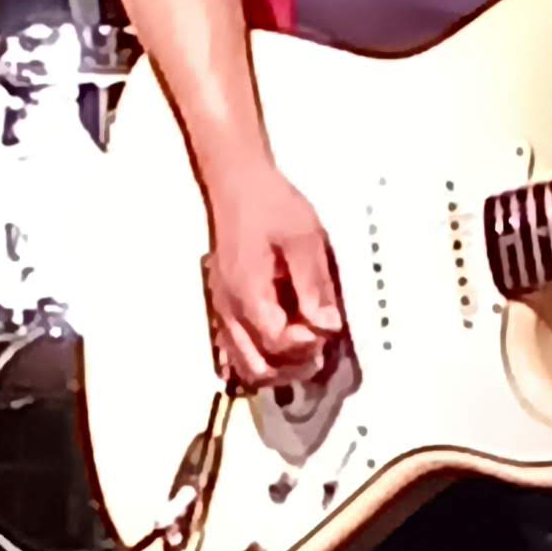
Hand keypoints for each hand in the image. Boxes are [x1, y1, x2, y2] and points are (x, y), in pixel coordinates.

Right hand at [199, 156, 343, 387]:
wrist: (237, 184)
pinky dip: (256, 359)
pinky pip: (232, 350)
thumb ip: (315, 285)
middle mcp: (229, 309)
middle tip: (320, 347)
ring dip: (277, 367)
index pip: (277, 342)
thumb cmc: (273, 206)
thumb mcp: (305, 238)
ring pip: (244, 365)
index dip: (308, 343)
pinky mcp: (223, 306)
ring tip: (305, 350)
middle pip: (258, 367)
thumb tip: (329, 325)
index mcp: (249, 293)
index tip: (328, 325)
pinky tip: (278, 350)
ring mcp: (222, 310)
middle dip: (293, 366)